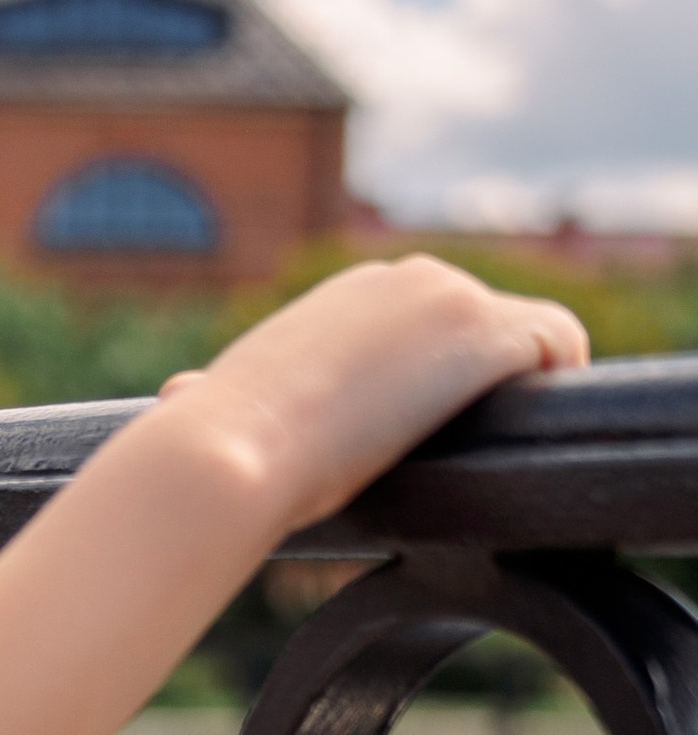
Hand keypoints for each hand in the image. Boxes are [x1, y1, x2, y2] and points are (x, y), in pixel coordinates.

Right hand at [156, 255, 587, 543]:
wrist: (223, 455)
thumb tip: (175, 397)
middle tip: (464, 456)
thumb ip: (221, 393)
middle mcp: (402, 278)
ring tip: (494, 452)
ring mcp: (447, 298)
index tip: (429, 440)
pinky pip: (560, 345)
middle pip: (486, 327)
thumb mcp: (216, 403)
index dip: (440, 383)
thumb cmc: (211, 447)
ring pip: (530, 334)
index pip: (431, 326)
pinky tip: (525, 438)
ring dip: (519, 389)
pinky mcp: (482, 332)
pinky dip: (557, 384)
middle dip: (482, 387)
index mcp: (349, 297)